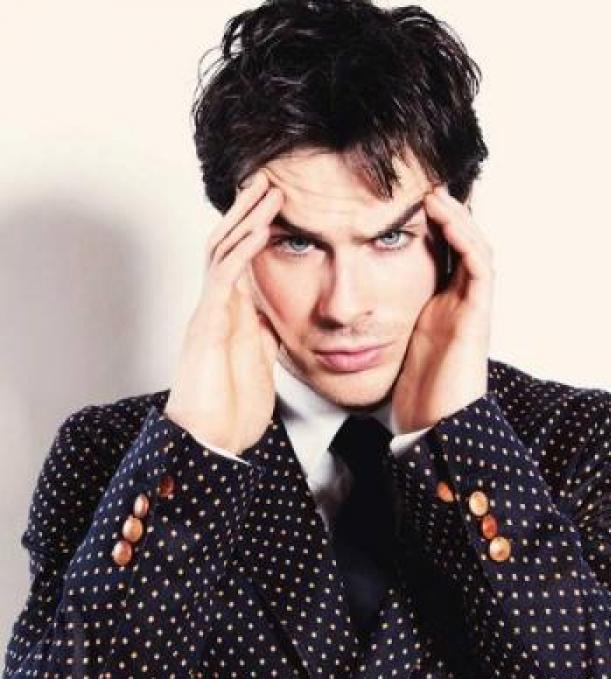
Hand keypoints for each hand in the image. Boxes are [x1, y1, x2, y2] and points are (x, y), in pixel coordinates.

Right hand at [164, 170, 283, 455]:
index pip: (241, 260)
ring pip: (221, 251)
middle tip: (272, 178)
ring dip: (246, 218)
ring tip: (269, 189)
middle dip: (248, 210)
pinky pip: (223, 279)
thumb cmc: (231, 412)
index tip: (281, 203)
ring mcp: (209, 314)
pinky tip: (260, 229)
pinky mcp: (206, 326)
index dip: (256, 228)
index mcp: (231, 316)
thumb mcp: (259, 365)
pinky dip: (242, 250)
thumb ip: (264, 336)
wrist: (210, 444)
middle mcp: (216, 308)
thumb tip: (274, 316)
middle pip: (227, 244)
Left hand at [391, 184, 492, 432]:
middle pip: (458, 244)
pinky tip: (445, 215)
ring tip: (434, 189)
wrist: (435, 429)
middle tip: (423, 180)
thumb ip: (371, 326)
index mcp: (436, 309)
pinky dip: (465, 237)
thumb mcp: (384, 351)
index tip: (397, 199)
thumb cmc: (410, 399)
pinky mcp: (478, 316)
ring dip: (456, 215)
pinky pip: (478, 266)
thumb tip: (334, 312)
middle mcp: (456, 303)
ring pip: (473, 246)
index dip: (422, 227)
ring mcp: (470, 308)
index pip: (435, 256)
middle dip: (445, 212)